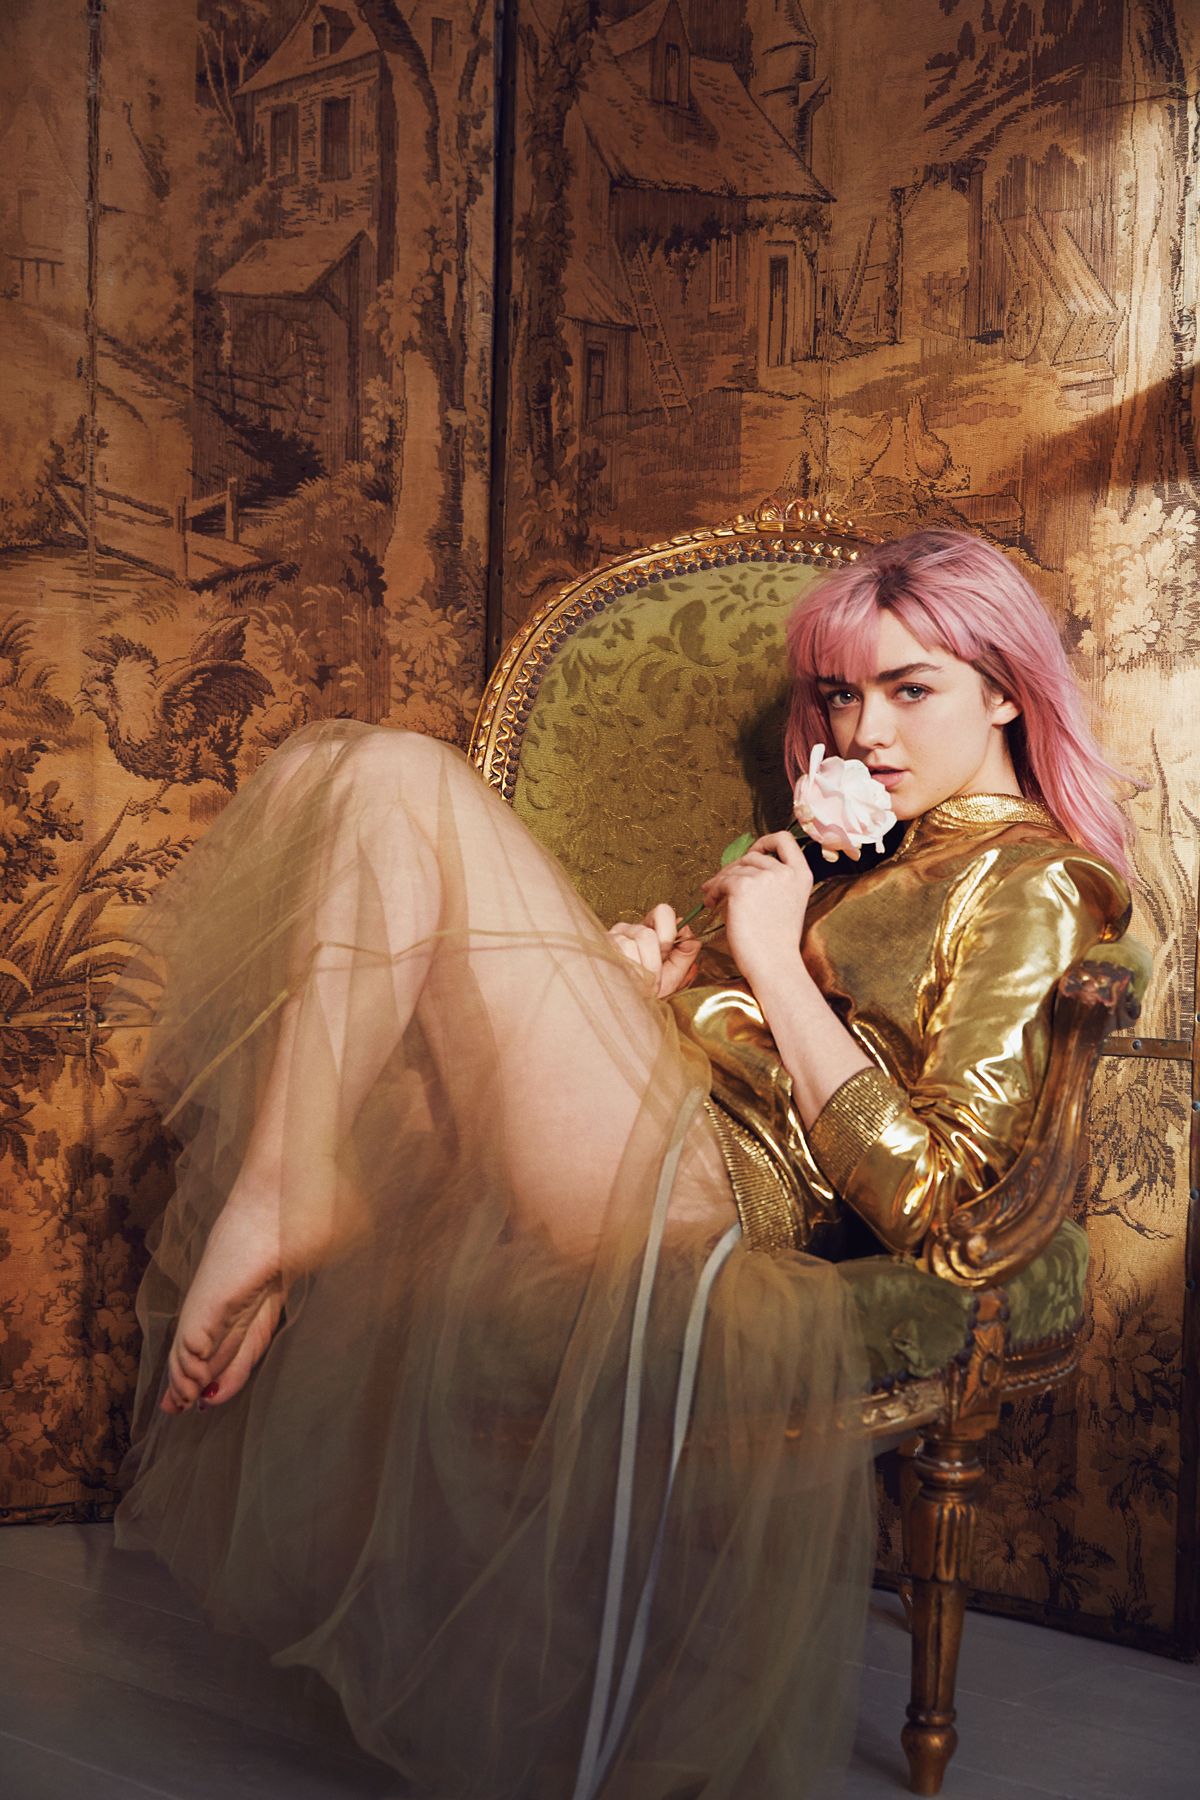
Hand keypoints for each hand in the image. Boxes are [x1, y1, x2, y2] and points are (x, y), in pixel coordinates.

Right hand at [608, 903, 702, 999]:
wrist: (625, 1009)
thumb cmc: (648, 992)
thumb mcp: (673, 974)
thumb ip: (685, 954)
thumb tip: (689, 934)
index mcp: (649, 930)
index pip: (663, 912)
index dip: (669, 933)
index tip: (667, 953)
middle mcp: (628, 929)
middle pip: (647, 934)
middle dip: (654, 962)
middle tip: (653, 977)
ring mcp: (611, 938)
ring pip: (631, 945)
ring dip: (641, 971)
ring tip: (641, 984)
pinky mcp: (600, 950)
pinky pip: (617, 956)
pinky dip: (628, 974)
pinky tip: (629, 983)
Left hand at [699, 830, 812, 985]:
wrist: (774, 964)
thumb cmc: (775, 941)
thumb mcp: (785, 902)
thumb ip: (772, 880)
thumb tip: (738, 866)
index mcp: (802, 874)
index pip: (785, 840)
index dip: (766, 842)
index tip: (753, 853)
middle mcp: (786, 871)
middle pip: (752, 856)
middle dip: (733, 870)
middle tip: (719, 885)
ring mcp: (765, 877)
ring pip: (734, 870)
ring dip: (720, 882)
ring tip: (713, 898)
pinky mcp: (743, 887)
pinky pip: (722, 881)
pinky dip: (713, 891)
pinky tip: (711, 903)